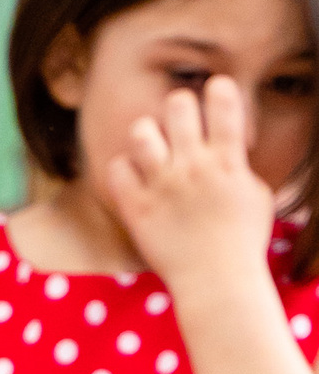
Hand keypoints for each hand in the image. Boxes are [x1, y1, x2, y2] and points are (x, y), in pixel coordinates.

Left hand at [97, 73, 273, 301]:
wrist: (216, 283)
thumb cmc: (242, 242)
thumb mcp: (256, 195)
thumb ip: (239, 166)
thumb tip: (229, 148)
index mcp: (228, 161)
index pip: (223, 103)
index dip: (218, 90)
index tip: (216, 94)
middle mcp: (193, 167)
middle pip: (177, 105)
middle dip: (179, 107)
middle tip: (180, 126)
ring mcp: (162, 186)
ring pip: (141, 131)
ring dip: (147, 135)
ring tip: (154, 152)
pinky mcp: (136, 208)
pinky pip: (117, 169)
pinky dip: (124, 169)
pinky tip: (135, 179)